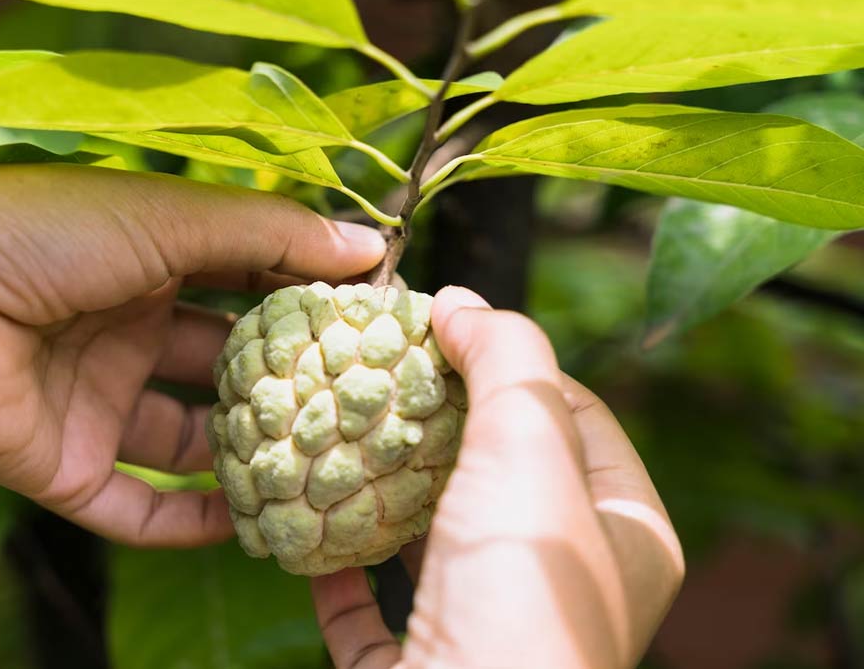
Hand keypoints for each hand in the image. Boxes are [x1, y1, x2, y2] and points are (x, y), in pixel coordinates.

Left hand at [0, 164, 382, 538]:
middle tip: (364, 405)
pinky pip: (140, 509)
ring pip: (190, 445)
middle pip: (224, 369)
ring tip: (326, 473)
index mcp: (143, 261)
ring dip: (250, 459)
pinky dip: (192, 523)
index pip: (243, 284)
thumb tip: (370, 247)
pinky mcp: (65, 468)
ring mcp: (93, 403)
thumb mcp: (171, 216)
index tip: (376, 320)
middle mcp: (122, 332)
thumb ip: (270, 235)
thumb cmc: (41, 234)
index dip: (304, 299)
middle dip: (288, 385)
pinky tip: (254, 525)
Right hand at [309, 288, 684, 667]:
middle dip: (432, 419)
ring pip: (428, 536)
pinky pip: (373, 605)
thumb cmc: (518, 597)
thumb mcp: (530, 451)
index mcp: (626, 535)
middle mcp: (563, 583)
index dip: (510, 360)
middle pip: (494, 470)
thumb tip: (462, 303)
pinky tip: (309, 522)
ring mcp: (488, 627)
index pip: (576, 413)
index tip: (440, 325)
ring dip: (380, 486)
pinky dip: (339, 562)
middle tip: (376, 370)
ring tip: (334, 430)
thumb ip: (506, 360)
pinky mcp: (416, 667)